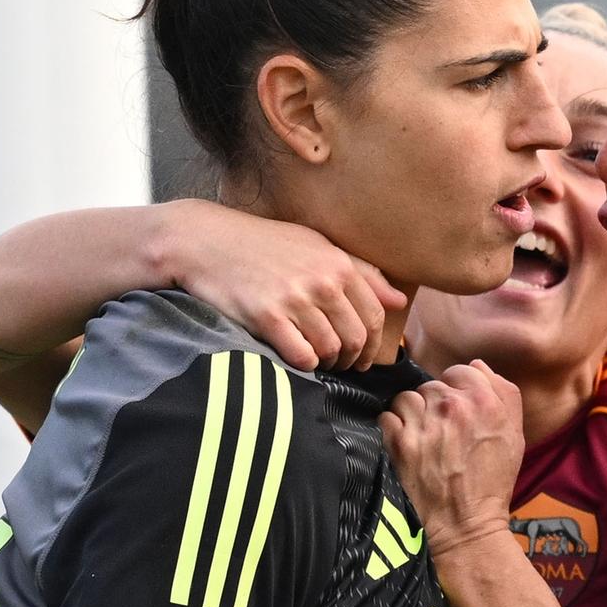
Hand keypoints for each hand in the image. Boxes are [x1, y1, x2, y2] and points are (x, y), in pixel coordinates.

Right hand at [162, 198, 406, 369]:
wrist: (206, 242)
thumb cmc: (264, 244)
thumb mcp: (316, 246)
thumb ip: (362, 272)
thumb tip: (399, 300)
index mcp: (339, 265)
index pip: (375, 317)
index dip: (374, 344)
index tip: (362, 355)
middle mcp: (322, 282)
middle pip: (357, 339)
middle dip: (353, 359)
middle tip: (341, 365)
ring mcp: (295, 300)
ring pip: (331, 351)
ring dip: (328, 363)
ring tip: (318, 360)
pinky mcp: (267, 317)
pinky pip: (302, 357)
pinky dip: (305, 364)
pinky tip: (296, 356)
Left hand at [383, 362, 524, 558]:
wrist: (466, 525)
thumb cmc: (493, 482)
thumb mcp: (515, 435)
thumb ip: (504, 393)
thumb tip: (477, 366)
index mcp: (486, 401)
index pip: (461, 371)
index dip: (458, 390)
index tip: (458, 411)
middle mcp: (454, 407)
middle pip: (432, 385)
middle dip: (435, 405)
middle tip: (442, 431)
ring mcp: (424, 424)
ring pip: (407, 398)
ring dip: (412, 415)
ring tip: (422, 438)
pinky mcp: (399, 442)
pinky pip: (387, 417)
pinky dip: (393, 430)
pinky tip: (406, 446)